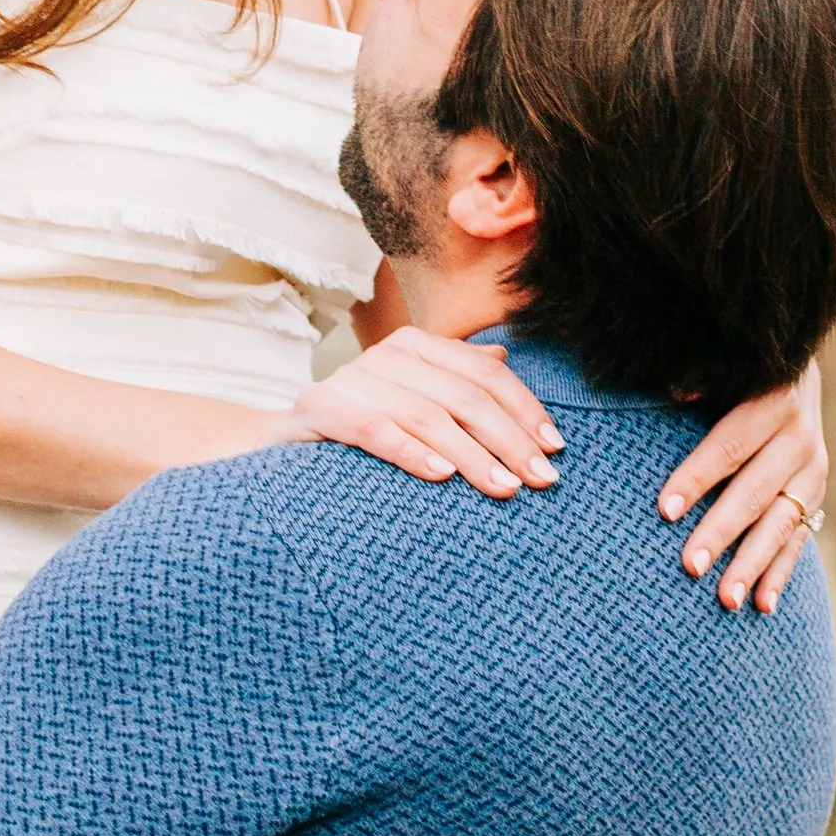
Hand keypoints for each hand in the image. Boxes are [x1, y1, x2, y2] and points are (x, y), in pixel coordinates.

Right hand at [288, 328, 562, 496]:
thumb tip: (504, 358)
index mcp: (416, 347)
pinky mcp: (317, 408)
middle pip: (463, 395)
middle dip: (509, 439)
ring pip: (426, 414)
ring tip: (504, 488)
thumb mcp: (416, 405)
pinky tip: (442, 476)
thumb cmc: (362, 432)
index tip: (554, 449)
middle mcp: (385, 354)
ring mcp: (349, 379)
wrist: (281, 449)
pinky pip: (372, 428)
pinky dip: (410, 452)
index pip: (485, 373)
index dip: (524, 409)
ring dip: (472, 454)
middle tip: (540, 479)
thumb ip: (456, 381)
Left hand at [660, 362, 824, 612]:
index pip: (729, 447)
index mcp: (773, 402)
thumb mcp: (725, 370)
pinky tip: (762, 606)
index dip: (697, 477)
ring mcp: (813, 472)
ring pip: (780, 524)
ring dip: (752, 565)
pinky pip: (798, 540)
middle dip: (721, 532)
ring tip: (726, 600)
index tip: (666, 510)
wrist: (795, 373)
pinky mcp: (815, 498)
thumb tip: (677, 391)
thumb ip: (703, 379)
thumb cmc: (737, 375)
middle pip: (755, 492)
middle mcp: (800, 440)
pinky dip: (780, 574)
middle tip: (689, 567)